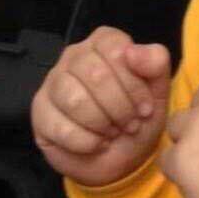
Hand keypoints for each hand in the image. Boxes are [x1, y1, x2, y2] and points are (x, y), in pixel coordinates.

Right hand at [31, 26, 171, 186]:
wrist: (122, 155)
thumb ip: (155, 62)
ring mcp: (53, 81)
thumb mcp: (159, 89)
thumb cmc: (139, 114)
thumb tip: (133, 51)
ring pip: (75, 100)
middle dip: (120, 107)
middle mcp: (75, 54)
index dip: (134, 84)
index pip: (116, 50)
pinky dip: (86, 142)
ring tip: (114, 132)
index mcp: (105, 41)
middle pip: (95, 75)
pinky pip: (59, 126)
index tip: (146, 108)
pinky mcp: (39, 111)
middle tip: (131, 125)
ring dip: (102, 124)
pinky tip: (97, 143)